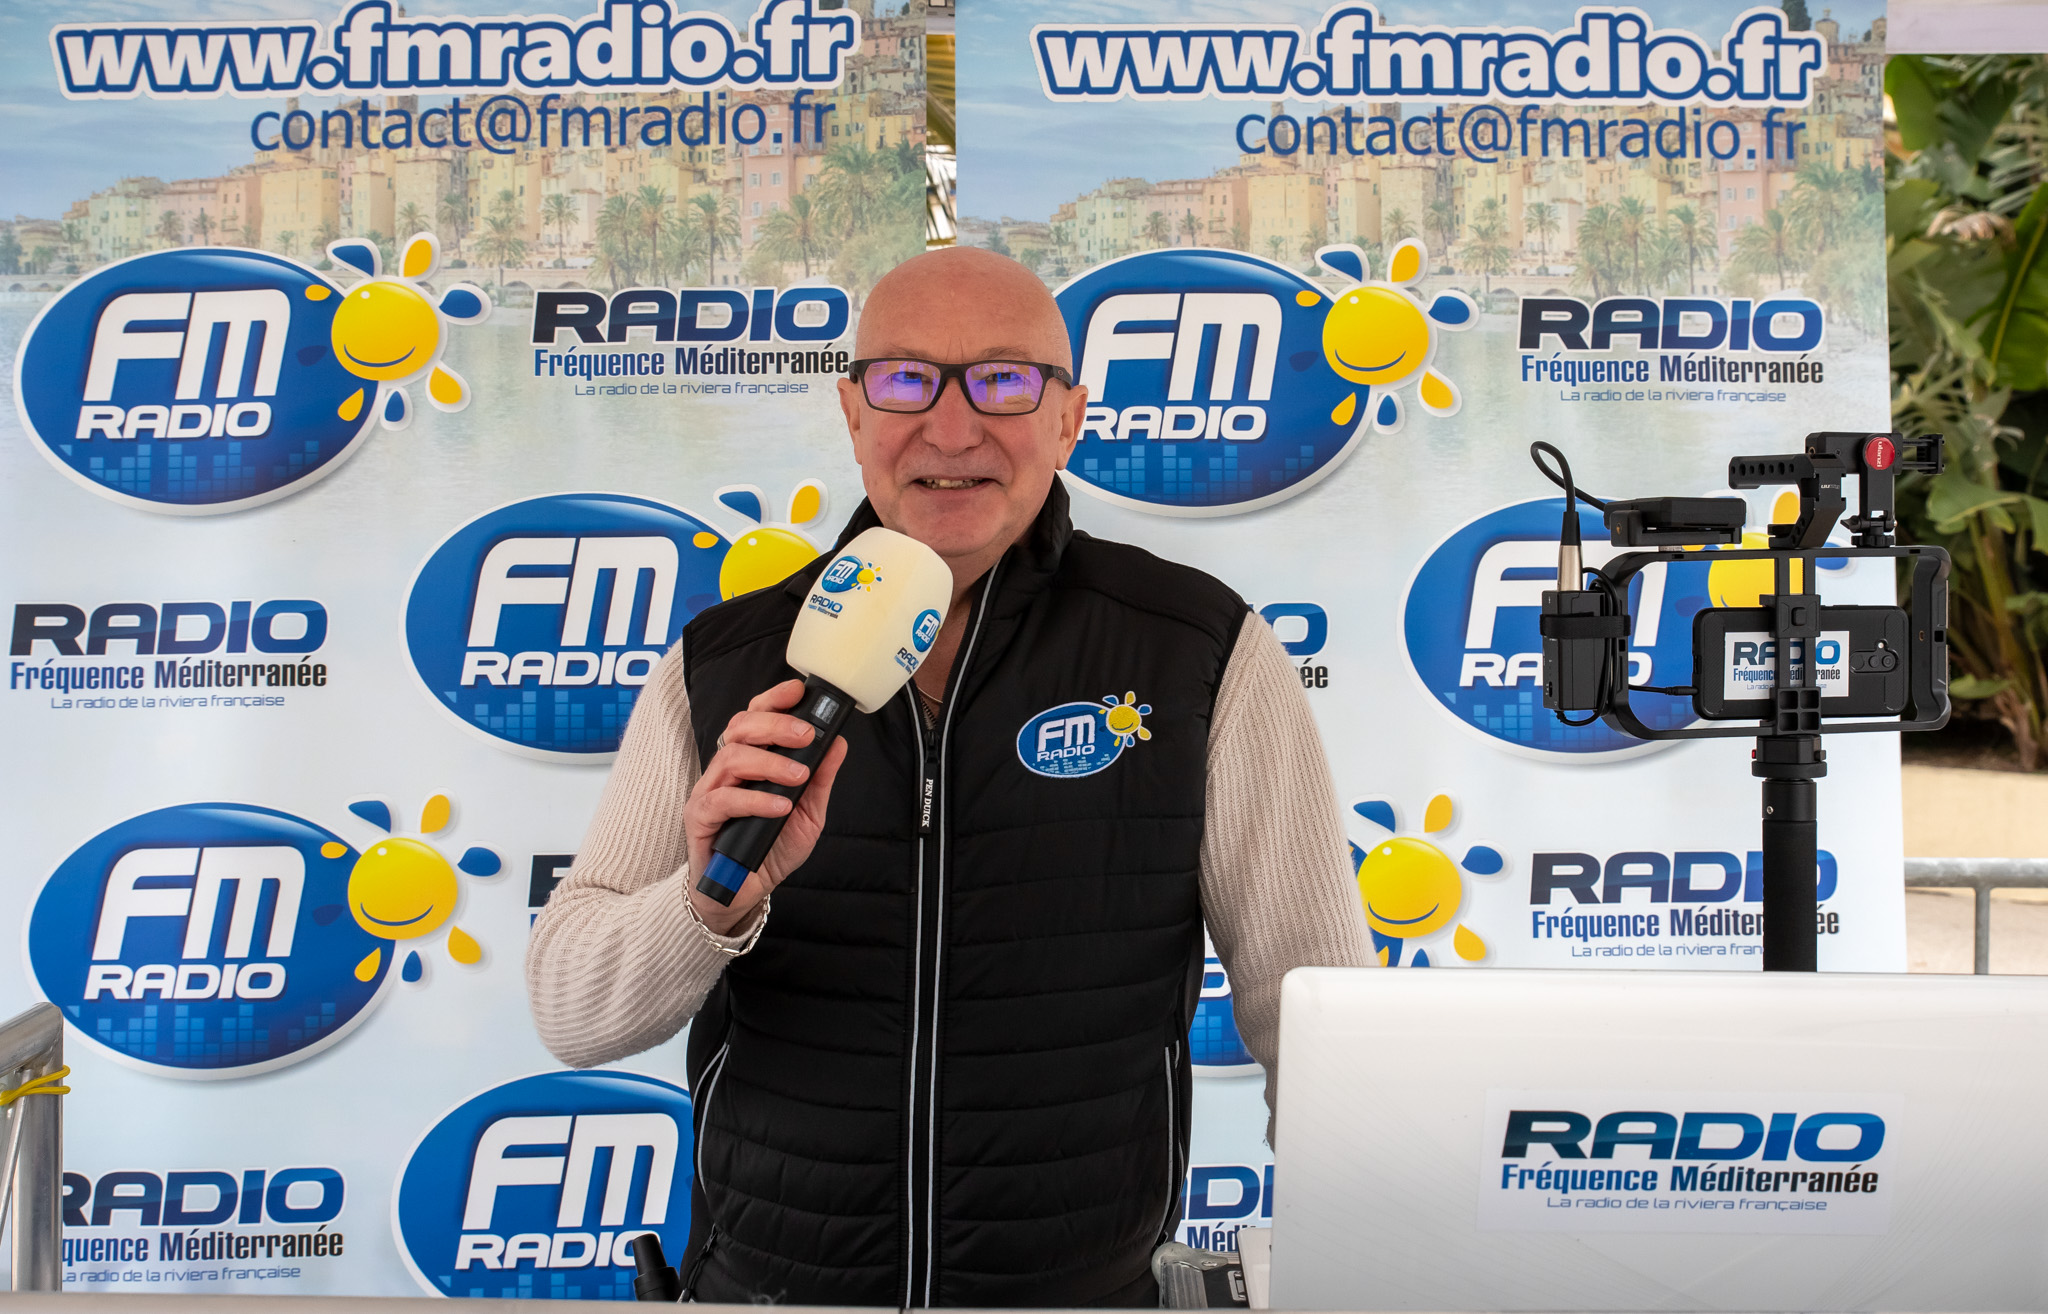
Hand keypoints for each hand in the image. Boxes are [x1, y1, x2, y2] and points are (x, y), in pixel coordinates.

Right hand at [684, 678, 848, 935]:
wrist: (742, 892)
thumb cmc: (770, 848)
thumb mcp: (807, 813)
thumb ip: (819, 779)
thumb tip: (838, 743)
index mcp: (749, 761)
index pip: (754, 717)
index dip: (773, 699)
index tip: (798, 691)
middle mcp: (725, 770)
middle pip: (740, 728)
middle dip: (775, 725)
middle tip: (806, 735)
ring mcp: (709, 791)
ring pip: (732, 758)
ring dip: (770, 763)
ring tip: (798, 777)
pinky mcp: (700, 818)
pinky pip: (723, 800)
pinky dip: (755, 800)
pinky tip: (779, 807)